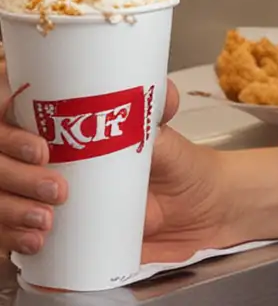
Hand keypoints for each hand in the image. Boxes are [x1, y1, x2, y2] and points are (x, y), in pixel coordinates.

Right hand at [0, 67, 234, 263]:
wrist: (198, 218)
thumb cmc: (181, 170)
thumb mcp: (171, 141)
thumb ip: (159, 120)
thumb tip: (161, 95)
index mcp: (67, 127)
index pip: (15, 117)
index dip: (13, 133)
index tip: (40, 148)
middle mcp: (44, 160)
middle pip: (0, 162)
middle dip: (15, 176)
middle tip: (56, 189)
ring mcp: (39, 198)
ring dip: (12, 210)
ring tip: (46, 220)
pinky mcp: (45, 234)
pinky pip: (9, 236)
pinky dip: (14, 239)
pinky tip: (36, 242)